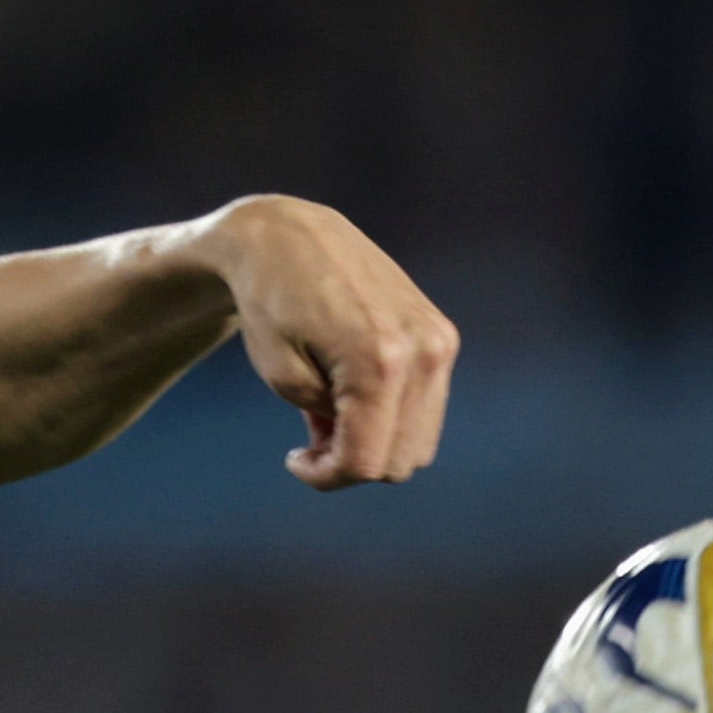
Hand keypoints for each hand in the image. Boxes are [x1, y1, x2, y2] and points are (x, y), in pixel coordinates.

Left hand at [194, 195, 459, 486]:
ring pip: (419, 442)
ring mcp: (438, 341)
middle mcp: (422, 351)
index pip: (367, 461)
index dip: (328, 477)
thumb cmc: (270, 303)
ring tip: (326, 416)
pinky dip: (390, 417)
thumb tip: (360, 451)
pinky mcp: (441, 335)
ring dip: (374, 442)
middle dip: (352, 462)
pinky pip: (424, 408)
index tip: (294, 461)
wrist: (289, 235)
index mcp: (379, 360)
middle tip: (309, 440)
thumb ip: (326, 427)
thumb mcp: (281, 376)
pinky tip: (349, 395)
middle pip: (400, 460)